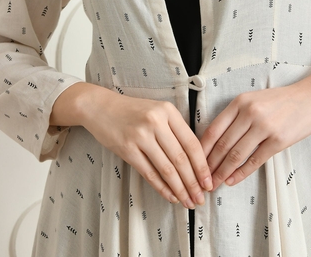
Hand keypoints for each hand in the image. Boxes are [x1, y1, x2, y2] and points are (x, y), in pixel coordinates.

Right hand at [50, 83, 211, 207]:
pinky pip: (149, 173)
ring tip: (188, 202)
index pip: (191, 143)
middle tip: (201, 199)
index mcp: (168, 111)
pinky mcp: (127, 149)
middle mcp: (156, 122)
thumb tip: (196, 161)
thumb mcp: (158, 111)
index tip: (209, 182)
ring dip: (180, 189)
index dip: (202, 166)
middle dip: (193, 182)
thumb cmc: (134, 111)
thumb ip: (175, 130)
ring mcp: (140, 136)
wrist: (101, 107)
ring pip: (167, 169)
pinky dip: (162, 188)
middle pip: (181, 158)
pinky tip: (170, 196)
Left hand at [200, 63, 310, 189]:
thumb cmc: (284, 100)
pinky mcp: (278, 140)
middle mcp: (250, 112)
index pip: (214, 128)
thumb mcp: (256, 100)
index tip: (194, 161)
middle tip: (201, 178)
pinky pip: (254, 160)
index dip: (202, 148)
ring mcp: (264, 126)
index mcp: (241, 101)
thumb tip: (218, 140)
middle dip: (209, 164)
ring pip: (236, 154)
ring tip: (213, 183)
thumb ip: (238, 116)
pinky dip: (241, 173)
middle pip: (223, 144)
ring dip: (222, 172)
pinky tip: (232, 180)